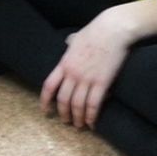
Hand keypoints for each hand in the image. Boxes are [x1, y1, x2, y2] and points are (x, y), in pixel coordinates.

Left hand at [39, 10, 131, 128]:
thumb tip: (68, 42)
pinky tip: (92, 124)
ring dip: (78, 118)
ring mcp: (87, 79)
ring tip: (79, 125)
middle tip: (66, 121)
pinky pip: (94, 104)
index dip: (45, 101)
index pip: (49, 86)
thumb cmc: (95, 31)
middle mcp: (73, 73)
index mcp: (64, 63)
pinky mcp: (102, 82)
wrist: (112, 30)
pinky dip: (92, 116)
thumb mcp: (76, 37)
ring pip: (77, 105)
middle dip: (63, 113)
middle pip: (63, 100)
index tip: (45, 111)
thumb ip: (70, 44)